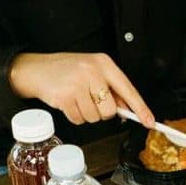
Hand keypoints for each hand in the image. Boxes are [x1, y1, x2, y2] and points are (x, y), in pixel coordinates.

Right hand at [8, 52, 154, 126]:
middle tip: (89, 100)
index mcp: (103, 63)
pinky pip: (79, 119)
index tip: (149, 122)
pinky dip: (74, 116)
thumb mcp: (92, 72)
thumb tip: (128, 111)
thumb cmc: (66, 71)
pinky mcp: (64, 97)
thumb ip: (111, 90)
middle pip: (110, 110)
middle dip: (101, 112)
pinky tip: (67, 102)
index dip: (140, 108)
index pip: (128, 89)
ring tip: (76, 99)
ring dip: (86, 114)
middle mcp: (92, 71)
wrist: (35, 69)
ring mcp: (77, 83)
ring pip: (94, 117)